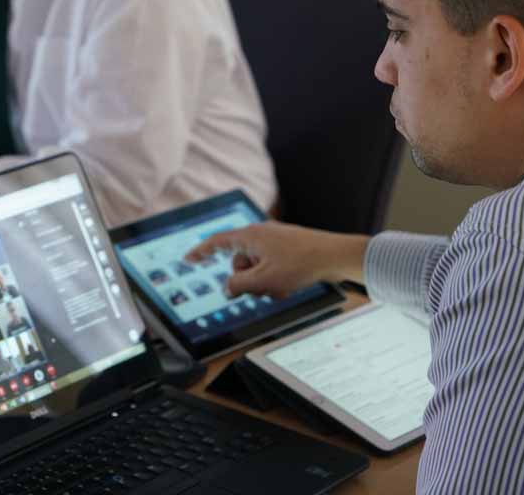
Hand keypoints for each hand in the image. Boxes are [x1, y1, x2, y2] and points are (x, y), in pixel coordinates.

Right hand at [185, 221, 367, 298]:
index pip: (217, 242)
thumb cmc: (300, 263)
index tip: (189, 259)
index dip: (201, 252)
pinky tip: (289, 286)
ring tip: (281, 288)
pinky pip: (271, 267)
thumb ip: (238, 285)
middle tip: (261, 290)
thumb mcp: (263, 280)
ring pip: (256, 267)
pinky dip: (275, 279)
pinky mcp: (287, 249)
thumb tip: (227, 288)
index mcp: (250, 235)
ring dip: (263, 282)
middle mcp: (260, 234)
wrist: (335, 256)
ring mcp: (275, 241)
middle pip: (239, 262)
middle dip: (246, 280)